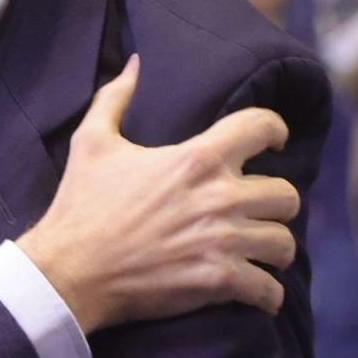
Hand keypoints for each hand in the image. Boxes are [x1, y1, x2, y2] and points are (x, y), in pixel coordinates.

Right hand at [17, 57, 299, 331]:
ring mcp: (222, 242)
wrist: (70, 270)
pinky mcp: (218, 282)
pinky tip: (255, 290)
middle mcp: (219, 198)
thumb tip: (134, 64)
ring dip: (272, 247)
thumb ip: (116, 98)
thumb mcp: (92, 142)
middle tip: (257, 208)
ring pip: (284, 244)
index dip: (275, 130)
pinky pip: (270, 291)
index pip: (262, 127)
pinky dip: (266, 294)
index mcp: (196, 159)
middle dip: (275, 201)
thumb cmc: (81, 204)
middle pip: (287, 194)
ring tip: (258, 250)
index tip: (273, 143)